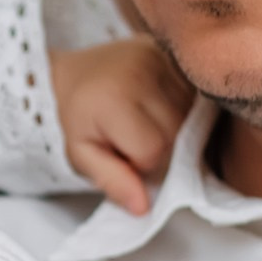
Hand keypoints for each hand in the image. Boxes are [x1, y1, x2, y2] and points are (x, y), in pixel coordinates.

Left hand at [50, 36, 192, 216]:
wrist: (69, 75)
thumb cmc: (73, 119)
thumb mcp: (81, 156)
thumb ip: (112, 181)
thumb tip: (144, 208)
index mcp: (115, 99)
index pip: (153, 151)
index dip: (140, 164)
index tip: (122, 155)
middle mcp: (141, 72)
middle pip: (177, 133)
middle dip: (160, 148)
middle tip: (133, 141)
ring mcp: (159, 57)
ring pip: (189, 115)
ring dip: (173, 129)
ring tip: (145, 123)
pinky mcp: (170, 52)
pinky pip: (192, 94)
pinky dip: (181, 109)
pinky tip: (158, 108)